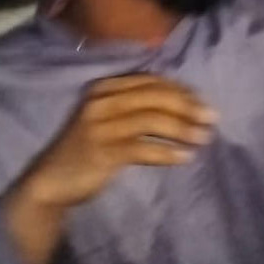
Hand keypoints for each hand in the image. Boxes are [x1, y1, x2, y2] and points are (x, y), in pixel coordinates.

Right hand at [18, 74, 216, 209]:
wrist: (51, 182)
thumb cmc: (87, 150)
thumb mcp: (109, 120)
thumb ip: (136, 109)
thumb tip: (184, 106)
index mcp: (104, 88)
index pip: (151, 82)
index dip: (181, 91)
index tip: (204, 104)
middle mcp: (100, 101)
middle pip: (154, 97)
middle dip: (188, 107)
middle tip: (212, 120)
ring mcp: (99, 125)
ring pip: (151, 120)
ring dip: (183, 129)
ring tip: (204, 139)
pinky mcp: (101, 151)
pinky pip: (142, 148)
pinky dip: (167, 152)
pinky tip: (184, 157)